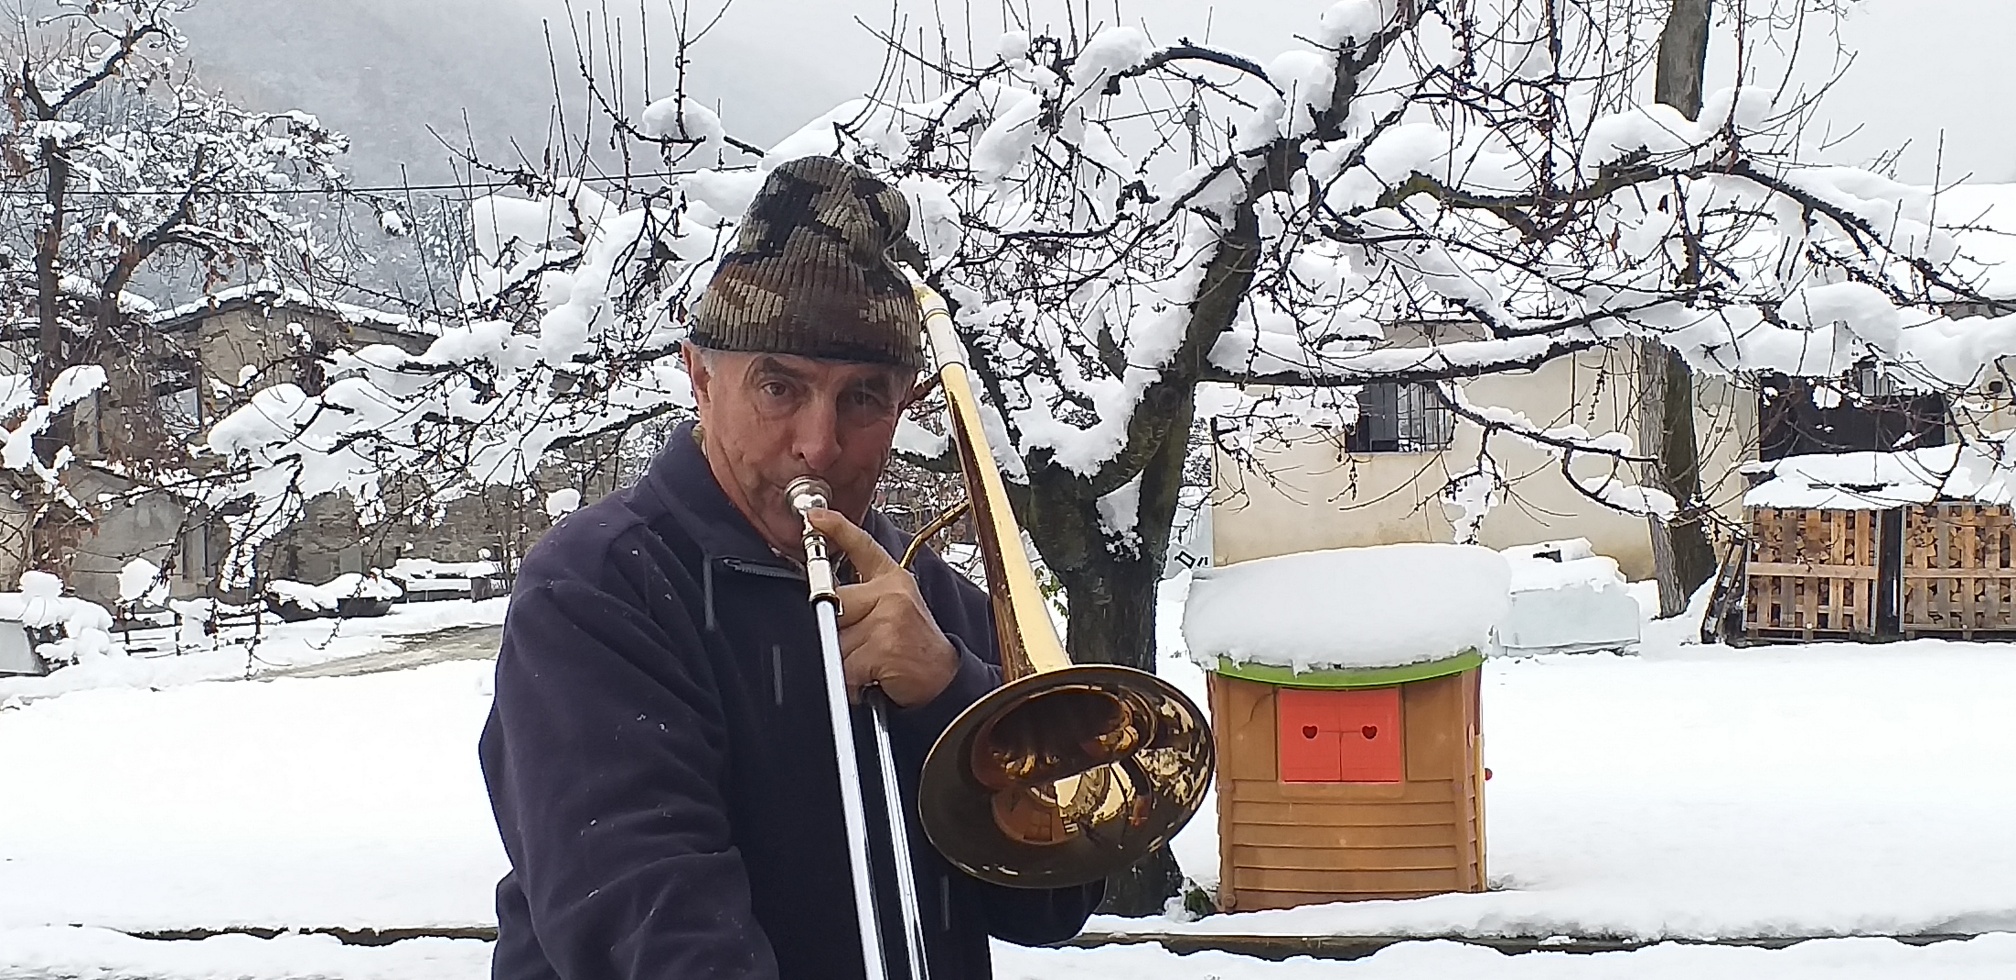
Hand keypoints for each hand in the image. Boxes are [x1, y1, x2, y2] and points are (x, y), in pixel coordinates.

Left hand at [805, 508, 958, 707]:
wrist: (945, 679)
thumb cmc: (913, 646)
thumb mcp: (896, 609)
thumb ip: (863, 599)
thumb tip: (826, 604)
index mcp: (893, 579)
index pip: (862, 546)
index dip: (836, 528)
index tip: (815, 517)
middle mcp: (892, 592)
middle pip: (833, 602)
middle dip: (837, 630)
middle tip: (864, 644)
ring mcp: (889, 616)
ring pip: (835, 639)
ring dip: (844, 661)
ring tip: (872, 663)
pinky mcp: (885, 644)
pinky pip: (844, 665)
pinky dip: (851, 681)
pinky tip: (873, 676)